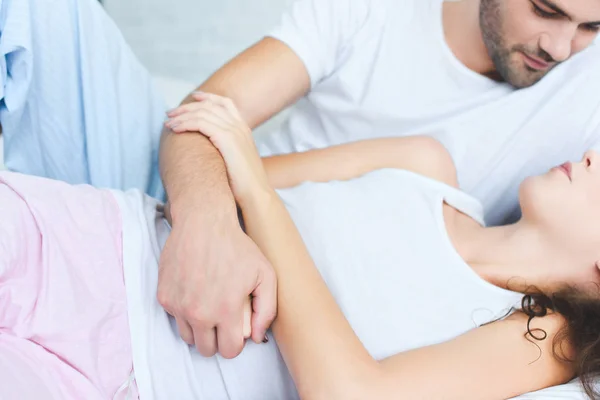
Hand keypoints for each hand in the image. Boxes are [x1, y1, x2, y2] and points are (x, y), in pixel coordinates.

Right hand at [157, 198, 275, 358]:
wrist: (203, 222)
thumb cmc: (237, 246)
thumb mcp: (265, 274)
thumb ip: (267, 310)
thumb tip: (258, 337)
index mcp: (225, 311)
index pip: (229, 351)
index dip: (236, 342)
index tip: (236, 327)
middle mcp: (199, 313)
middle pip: (207, 350)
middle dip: (217, 339)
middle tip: (223, 318)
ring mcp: (178, 306)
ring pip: (189, 338)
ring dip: (200, 329)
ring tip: (209, 306)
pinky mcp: (164, 297)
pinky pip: (175, 318)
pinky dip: (185, 312)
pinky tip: (195, 292)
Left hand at [165, 92, 271, 205]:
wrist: (256, 194)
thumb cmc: (244, 184)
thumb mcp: (237, 161)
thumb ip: (228, 150)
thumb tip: (212, 152)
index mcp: (243, 129)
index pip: (225, 103)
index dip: (208, 97)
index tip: (193, 98)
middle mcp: (239, 126)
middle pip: (210, 105)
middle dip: (187, 107)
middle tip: (170, 113)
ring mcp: (234, 131)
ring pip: (202, 113)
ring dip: (182, 116)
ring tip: (168, 123)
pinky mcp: (227, 139)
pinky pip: (200, 123)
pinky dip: (185, 124)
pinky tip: (175, 130)